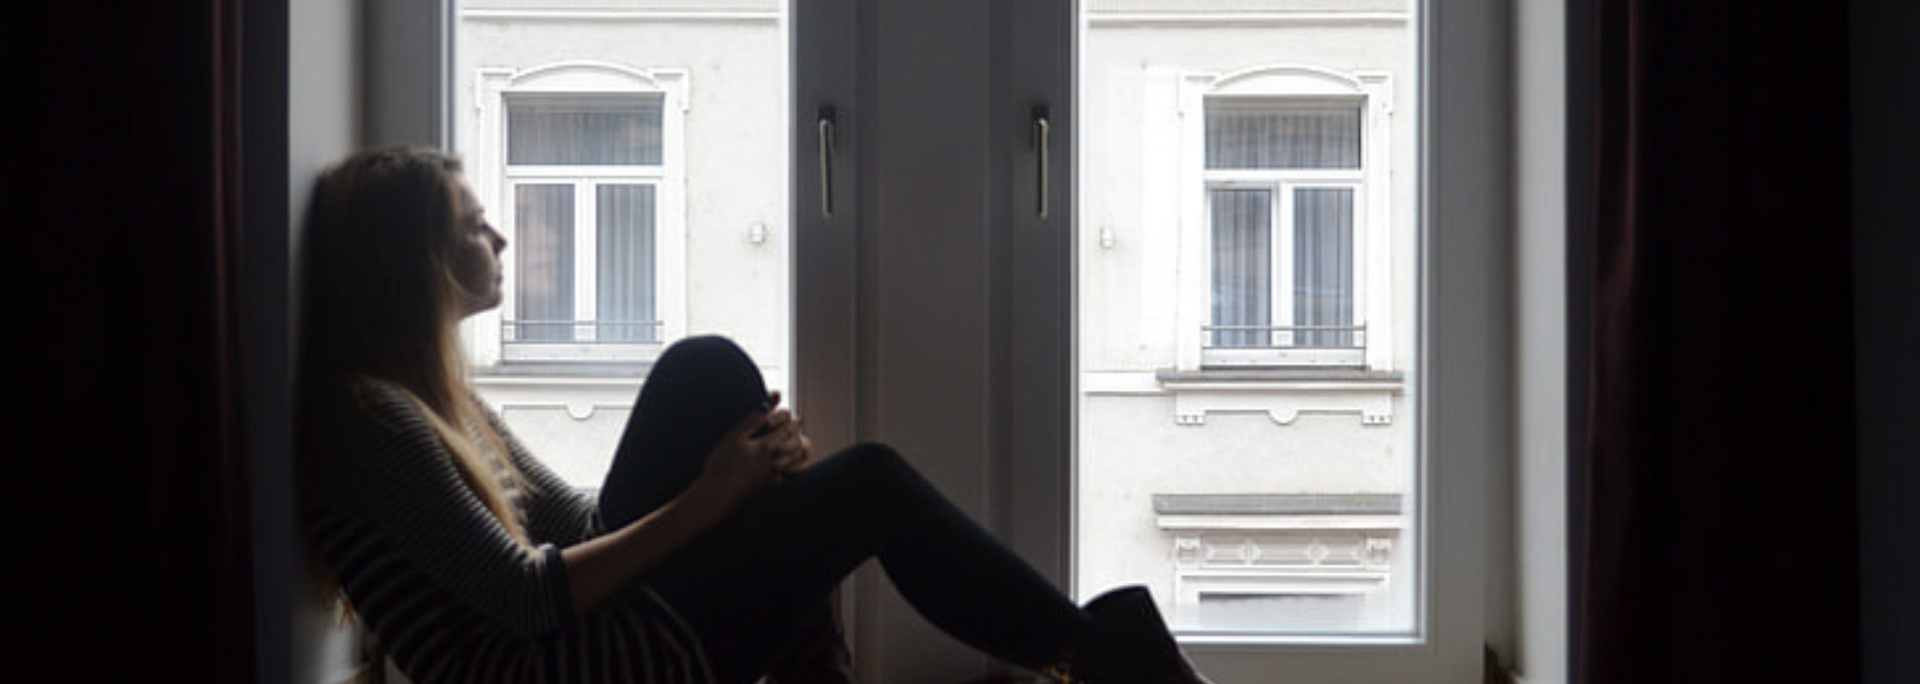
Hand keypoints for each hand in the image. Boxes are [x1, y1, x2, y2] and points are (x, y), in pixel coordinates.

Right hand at [687, 392, 811, 510]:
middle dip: (799, 436)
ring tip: (803, 447)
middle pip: (795, 445)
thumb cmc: (722, 463)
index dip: (791, 422)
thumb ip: (752, 420)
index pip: (786, 429)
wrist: (719, 493)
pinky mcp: (769, 487)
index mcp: (766, 445)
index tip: (794, 417)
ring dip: (801, 452)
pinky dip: (794, 471)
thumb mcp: (734, 437)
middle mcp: (774, 460)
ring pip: (796, 462)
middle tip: (800, 429)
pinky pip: (788, 477)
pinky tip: (791, 469)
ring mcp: (773, 474)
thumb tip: (767, 405)